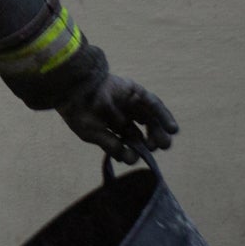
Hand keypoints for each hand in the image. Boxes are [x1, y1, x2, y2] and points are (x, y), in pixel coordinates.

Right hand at [57, 72, 177, 162]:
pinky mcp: (135, 91)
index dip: (136, 149)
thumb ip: (112, 146)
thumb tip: (131, 159)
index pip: (129, 140)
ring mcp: (129, 102)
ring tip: (165, 143)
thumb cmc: (78, 111)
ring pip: (150, 118)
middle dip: (150, 141)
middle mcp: (122, 114)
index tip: (139, 155)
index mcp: (110, 125)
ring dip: (160, 130)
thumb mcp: (92, 133)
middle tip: (154, 148)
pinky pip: (153, 103)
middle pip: (142, 130)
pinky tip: (172, 128)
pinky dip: (164, 115)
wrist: (72, 86)